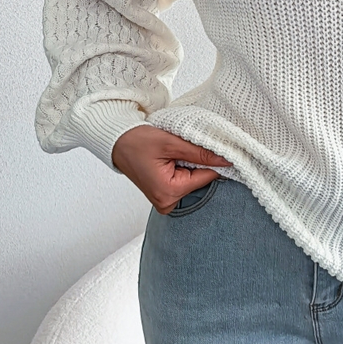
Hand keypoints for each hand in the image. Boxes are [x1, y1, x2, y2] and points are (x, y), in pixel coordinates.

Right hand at [111, 124, 233, 214]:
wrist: (117, 141)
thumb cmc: (137, 141)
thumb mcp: (171, 143)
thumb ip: (200, 152)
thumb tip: (225, 159)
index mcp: (168, 192)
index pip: (207, 177)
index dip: (213, 160)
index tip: (214, 146)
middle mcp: (166, 202)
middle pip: (201, 180)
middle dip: (199, 162)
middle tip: (185, 146)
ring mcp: (165, 200)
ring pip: (194, 180)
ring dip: (191, 164)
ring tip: (175, 152)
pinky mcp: (164, 194)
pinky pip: (185, 181)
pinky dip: (184, 168)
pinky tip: (173, 159)